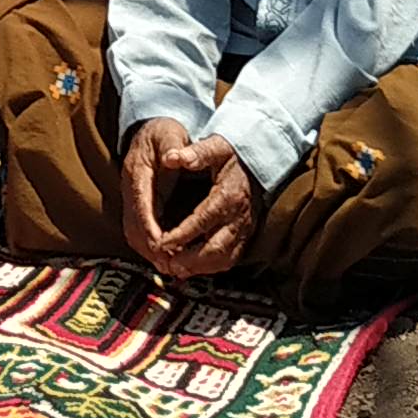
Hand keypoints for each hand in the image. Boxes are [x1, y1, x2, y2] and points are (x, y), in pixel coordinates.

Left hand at [121, 119, 254, 277]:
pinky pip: (230, 259)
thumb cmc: (231, 155)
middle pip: (216, 247)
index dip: (182, 234)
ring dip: (200, 267)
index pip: (203, 220)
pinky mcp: (244, 236)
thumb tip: (172, 157)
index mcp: (228, 195)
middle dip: (191, 259)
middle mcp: (239, 217)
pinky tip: (192, 268)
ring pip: (224, 258)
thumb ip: (196, 152)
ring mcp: (243, 229)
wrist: (255, 162)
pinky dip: (211, 267)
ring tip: (176, 270)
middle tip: (167, 264)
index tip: (162, 243)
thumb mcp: (216, 147)